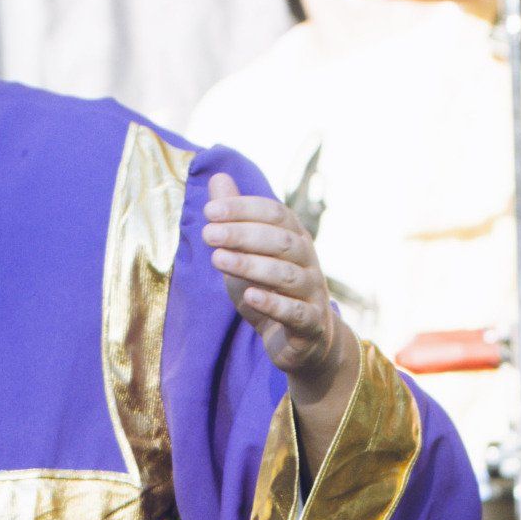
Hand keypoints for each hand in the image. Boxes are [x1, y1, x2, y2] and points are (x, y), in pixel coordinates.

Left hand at [202, 175, 344, 396]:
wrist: (301, 342)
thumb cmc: (270, 290)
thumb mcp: (246, 253)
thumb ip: (235, 219)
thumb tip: (217, 177)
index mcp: (295, 237)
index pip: (274, 213)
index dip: (244, 209)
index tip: (209, 210)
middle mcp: (308, 260)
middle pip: (280, 241)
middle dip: (242, 235)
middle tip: (208, 234)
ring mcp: (312, 292)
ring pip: (286, 275)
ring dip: (251, 265)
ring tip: (218, 259)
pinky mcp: (311, 324)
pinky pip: (295, 312)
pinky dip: (273, 303)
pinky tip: (249, 295)